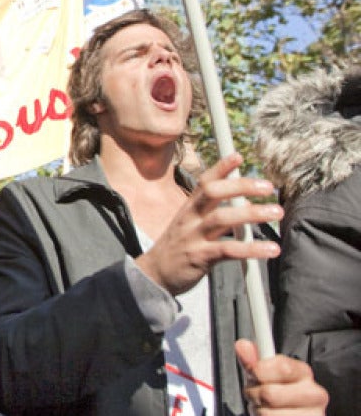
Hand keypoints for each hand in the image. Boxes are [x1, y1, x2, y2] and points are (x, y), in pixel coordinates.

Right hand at [136, 153, 282, 295]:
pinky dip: (251, 249)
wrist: (154, 275)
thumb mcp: (188, 225)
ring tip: (276, 212)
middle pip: (213, 193)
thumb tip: (241, 203)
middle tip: (268, 187)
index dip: (221, 168)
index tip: (238, 157)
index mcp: (188, 209)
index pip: (204, 183)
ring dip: (252, 213)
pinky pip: (228, 250)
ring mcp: (193, 237)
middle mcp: (189, 218)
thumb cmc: (178, 248)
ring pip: (222, 218)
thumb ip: (210, 213)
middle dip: (241, 185)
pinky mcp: (199, 258)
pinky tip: (271, 249)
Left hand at [235, 339, 327, 413]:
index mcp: (303, 373)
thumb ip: (252, 360)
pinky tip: (271, 415)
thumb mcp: (264, 374)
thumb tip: (242, 345)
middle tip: (257, 394)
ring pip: (267, 413)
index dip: (259, 370)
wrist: (290, 415)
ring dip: (257, 410)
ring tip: (264, 407)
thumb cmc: (276, 394)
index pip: (282, 367)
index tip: (253, 372)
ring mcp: (312, 415)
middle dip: (254, 394)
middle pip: (270, 393)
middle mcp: (314, 394)